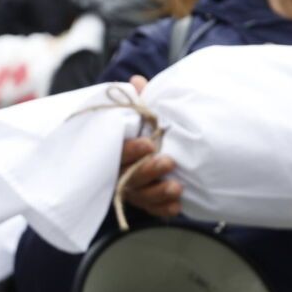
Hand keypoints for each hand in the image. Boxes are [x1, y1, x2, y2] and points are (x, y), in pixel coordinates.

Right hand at [118, 75, 180, 218]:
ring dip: (158, 193)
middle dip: (147, 171)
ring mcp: (132, 188)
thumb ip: (138, 101)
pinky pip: (152, 209)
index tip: (149, 144)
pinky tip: (177, 206)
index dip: (132, 150)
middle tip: (169, 162)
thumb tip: (137, 82)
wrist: (146, 146)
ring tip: (177, 187)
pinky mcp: (145, 200)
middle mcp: (119, 171)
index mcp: (114, 149)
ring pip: (141, 196)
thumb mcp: (138, 113)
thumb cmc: (140, 128)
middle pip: (127, 177)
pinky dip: (164, 209)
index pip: (117, 152)